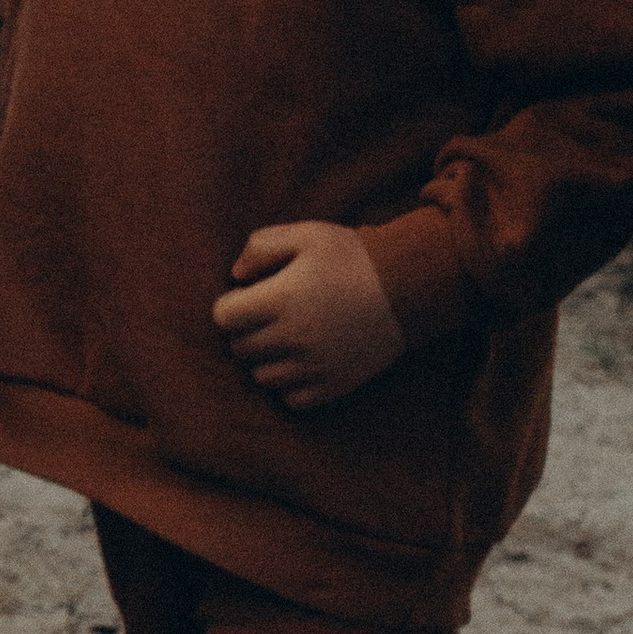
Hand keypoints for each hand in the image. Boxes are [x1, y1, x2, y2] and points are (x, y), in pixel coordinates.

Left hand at [212, 222, 405, 412]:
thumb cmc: (353, 257)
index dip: (231, 305)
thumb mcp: (306, 234)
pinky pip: (291, 399)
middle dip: (246, 332)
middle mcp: (293, 337)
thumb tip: (236, 276)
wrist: (409, 287)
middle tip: (268, 317)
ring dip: (266, 360)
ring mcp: (314, 365)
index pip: (223, 317)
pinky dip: (290, 385)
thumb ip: (261, 246)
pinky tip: (303, 362)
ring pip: (261, 377)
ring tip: (286, 339)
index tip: (249, 298)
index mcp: (281, 299)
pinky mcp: (334, 385)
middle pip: (240, 349)